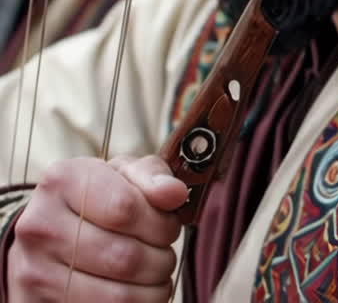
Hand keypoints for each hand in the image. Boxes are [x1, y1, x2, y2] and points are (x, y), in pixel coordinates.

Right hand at [7, 155, 187, 301]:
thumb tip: (174, 192)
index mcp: (62, 181)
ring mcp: (35, 268)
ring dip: (153, 287)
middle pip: (125, 256)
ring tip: (154, 271)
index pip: (125, 209)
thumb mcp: (124, 175)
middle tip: (163, 252)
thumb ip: (153, 177)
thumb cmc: (99, 198)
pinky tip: (137, 289)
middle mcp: (40, 224)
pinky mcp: (40, 301)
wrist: (50, 233)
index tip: (168, 224)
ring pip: (119, 295)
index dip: (161, 222)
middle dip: (161, 258)